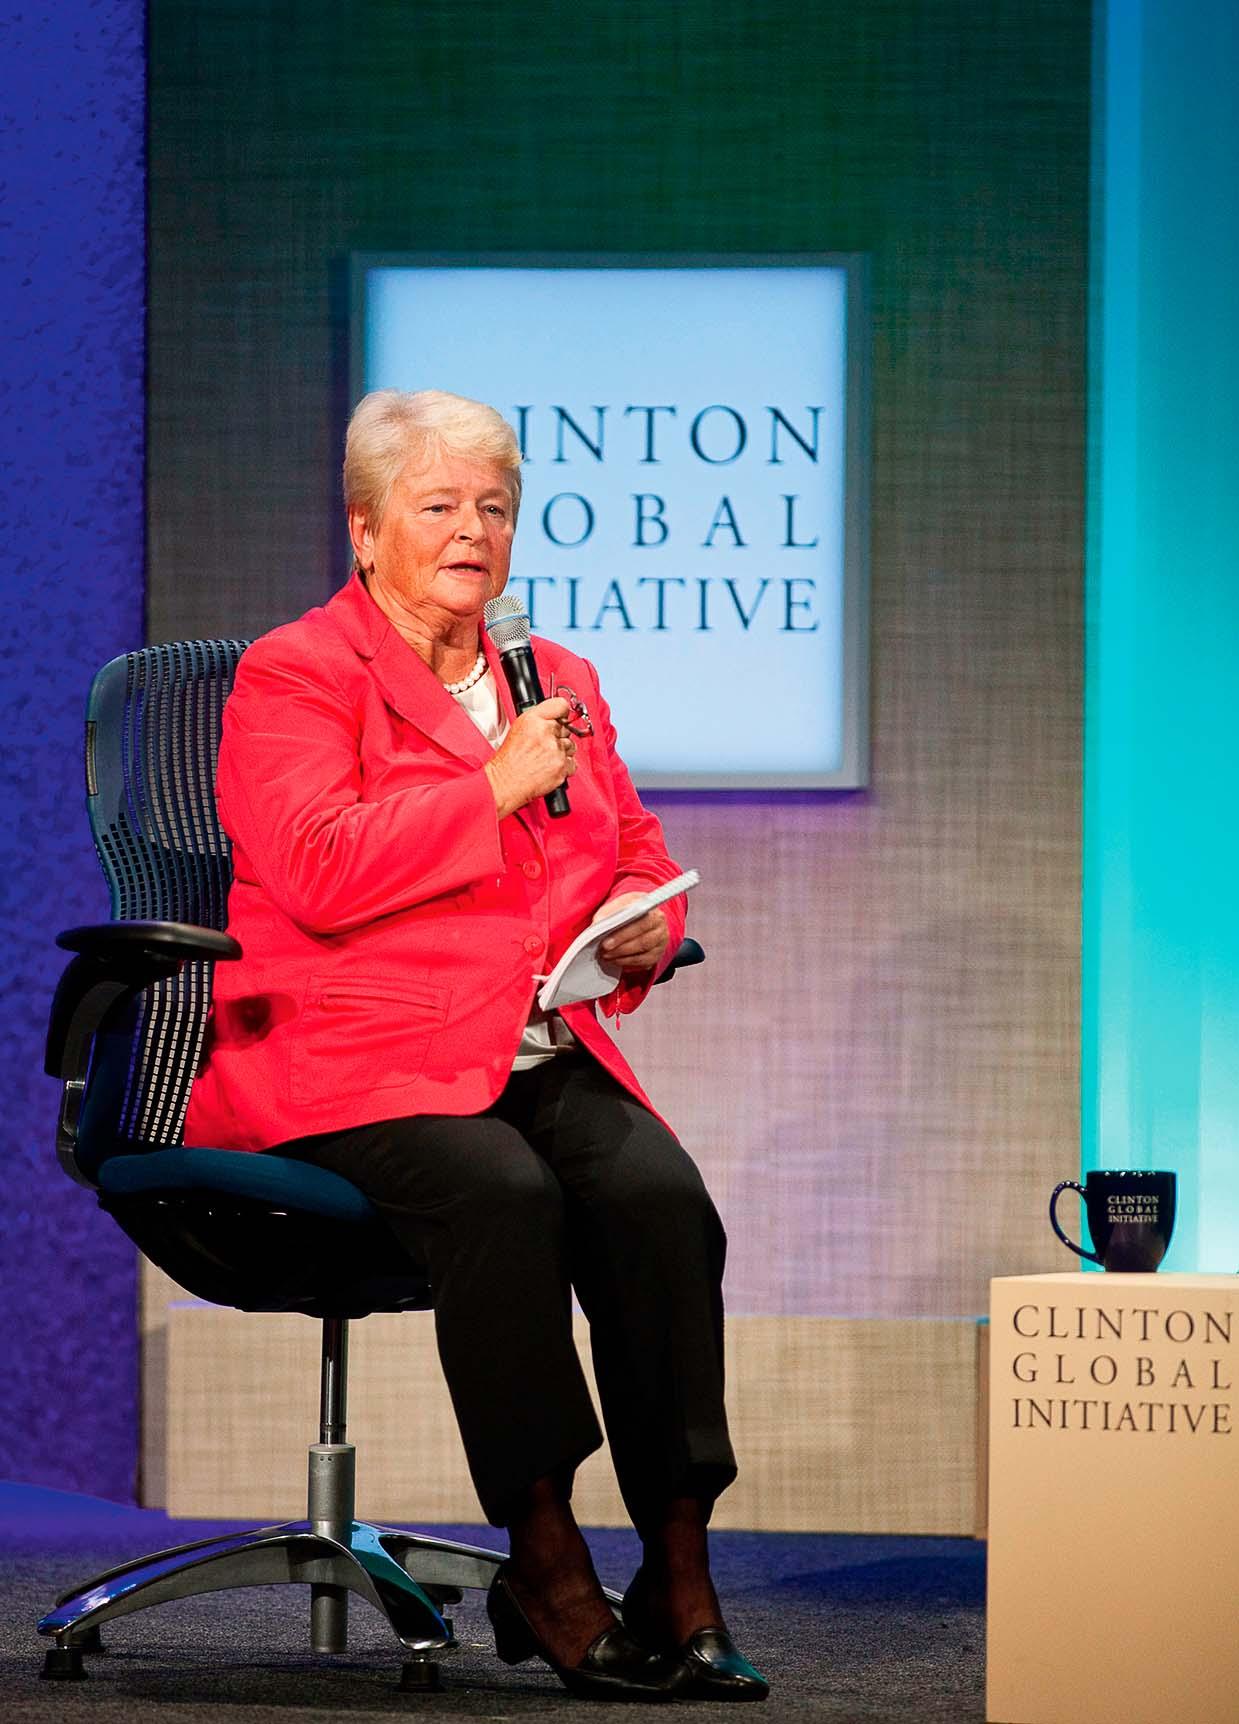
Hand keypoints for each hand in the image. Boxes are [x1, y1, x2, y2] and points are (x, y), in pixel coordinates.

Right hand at [485, 698, 576, 817]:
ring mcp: (555, 750)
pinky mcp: (562, 766)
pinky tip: (549, 767)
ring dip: (562, 752)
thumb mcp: (518, 728)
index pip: (561, 705)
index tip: (562, 717)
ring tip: (545, 758)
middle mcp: (545, 732)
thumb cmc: (509, 760)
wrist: (505, 782)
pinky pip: (573, 763)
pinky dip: (564, 767)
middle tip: (544, 745)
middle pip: (567, 727)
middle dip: (558, 736)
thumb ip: (539, 719)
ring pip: (571, 746)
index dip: (562, 712)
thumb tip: (556, 717)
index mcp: (533, 719)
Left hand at [591, 892, 669, 972]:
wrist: (641, 915)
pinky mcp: (656, 956)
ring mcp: (660, 944)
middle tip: (604, 950)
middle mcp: (660, 928)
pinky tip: (614, 960)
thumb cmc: (629, 909)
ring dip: (621, 956)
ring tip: (606, 955)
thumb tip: (598, 922)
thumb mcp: (620, 904)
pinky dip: (626, 963)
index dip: (622, 934)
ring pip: (642, 954)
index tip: (605, 941)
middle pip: (643, 941)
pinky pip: (642, 963)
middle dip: (620, 947)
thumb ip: (609, 912)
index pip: (641, 924)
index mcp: (653, 912)